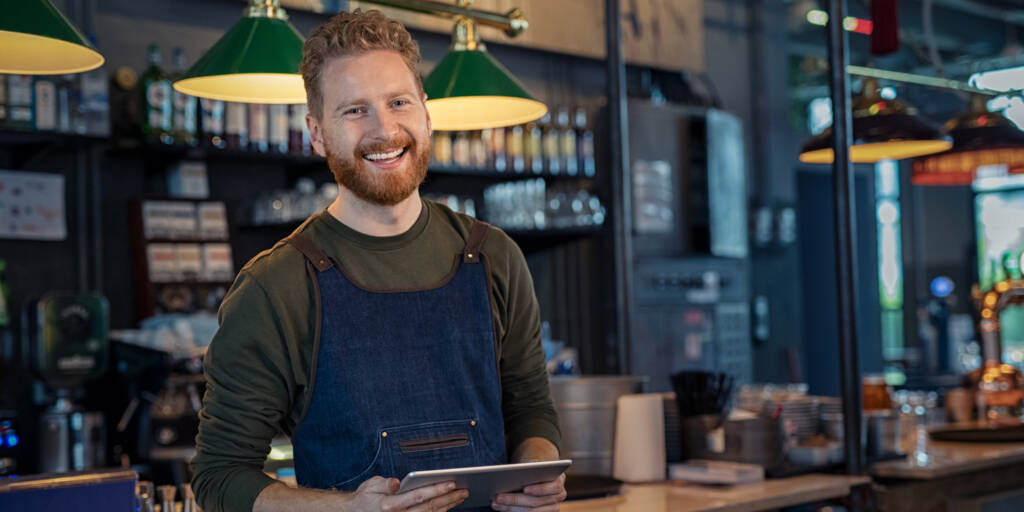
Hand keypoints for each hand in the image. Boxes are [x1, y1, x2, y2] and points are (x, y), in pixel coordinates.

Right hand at [346, 476, 468, 511]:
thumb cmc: (365, 498)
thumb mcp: (371, 486)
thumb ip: (384, 484)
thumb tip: (397, 482)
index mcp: (390, 505)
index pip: (418, 496)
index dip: (436, 489)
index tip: (452, 483)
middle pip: (429, 508)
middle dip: (448, 498)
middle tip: (464, 490)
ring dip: (448, 506)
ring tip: (461, 497)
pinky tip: (448, 506)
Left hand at [491, 473, 565, 511]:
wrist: (540, 472)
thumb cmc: (535, 466)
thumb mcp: (534, 462)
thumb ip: (530, 466)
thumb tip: (519, 471)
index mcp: (559, 481)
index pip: (553, 487)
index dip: (539, 489)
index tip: (524, 489)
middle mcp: (558, 496)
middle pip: (536, 502)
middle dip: (515, 500)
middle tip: (498, 496)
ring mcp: (552, 508)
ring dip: (510, 508)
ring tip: (495, 503)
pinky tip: (501, 508)